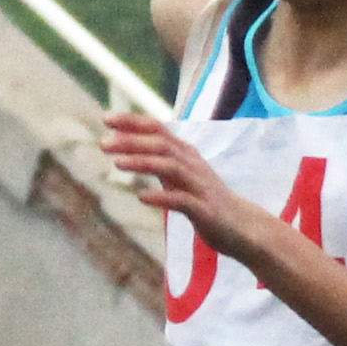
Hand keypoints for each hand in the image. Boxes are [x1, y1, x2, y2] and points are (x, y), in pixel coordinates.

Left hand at [101, 110, 260, 253]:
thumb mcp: (181, 176)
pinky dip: (162, 197)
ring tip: (117, 164)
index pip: (159, 129)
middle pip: (162, 145)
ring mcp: (200, 187)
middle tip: (104, 144)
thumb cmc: (207, 200)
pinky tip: (142, 197)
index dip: (133, 122)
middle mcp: (193, 165)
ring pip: (171, 167)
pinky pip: (182, 201)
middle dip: (132, 141)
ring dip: (143, 163)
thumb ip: (159, 161)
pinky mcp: (205, 210)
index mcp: (186, 155)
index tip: (107, 118)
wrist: (243, 227)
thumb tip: (128, 148)